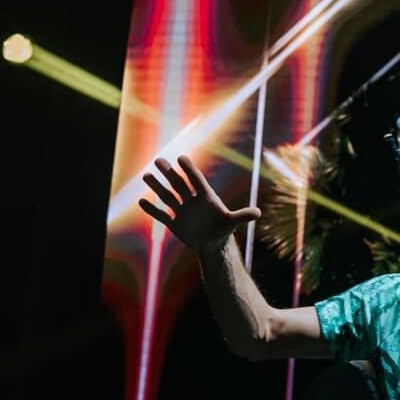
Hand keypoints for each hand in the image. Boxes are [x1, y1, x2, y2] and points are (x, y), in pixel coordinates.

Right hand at [138, 155, 260, 251]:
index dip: (189, 170)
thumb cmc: (224, 228)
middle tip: (158, 160)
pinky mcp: (175, 223)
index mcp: (206, 197)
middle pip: (179, 184)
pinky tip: (141, 201)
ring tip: (146, 175)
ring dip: (157, 186)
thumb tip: (258, 213)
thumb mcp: (233, 222)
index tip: (181, 157)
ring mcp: (182, 211)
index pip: (196, 180)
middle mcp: (192, 201)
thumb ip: (243, 216)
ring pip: (168, 196)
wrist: (213, 242)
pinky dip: (152, 210)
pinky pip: (162, 215)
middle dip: (168, 173)